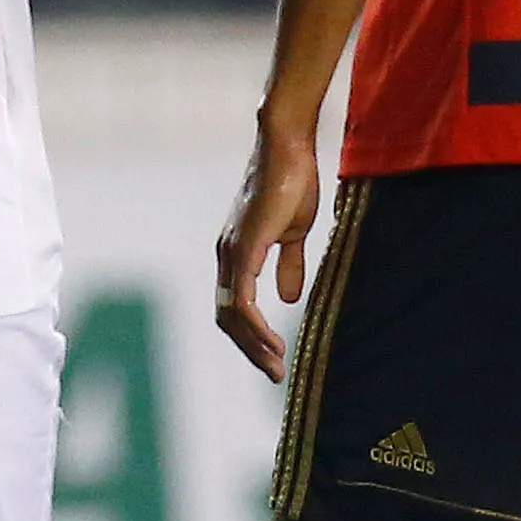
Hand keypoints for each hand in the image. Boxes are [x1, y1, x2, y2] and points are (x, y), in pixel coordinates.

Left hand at [215, 128, 322, 381]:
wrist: (288, 147)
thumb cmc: (292, 182)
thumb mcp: (293, 232)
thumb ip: (288, 264)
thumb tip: (289, 297)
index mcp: (237, 253)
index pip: (234, 306)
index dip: (250, 335)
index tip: (273, 357)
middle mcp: (226, 255)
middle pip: (228, 317)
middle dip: (250, 349)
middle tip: (274, 372)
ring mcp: (232, 251)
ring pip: (232, 314)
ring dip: (253, 345)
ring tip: (276, 365)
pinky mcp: (244, 247)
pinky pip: (243, 298)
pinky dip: (255, 325)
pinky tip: (273, 341)